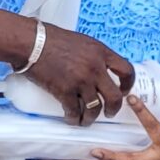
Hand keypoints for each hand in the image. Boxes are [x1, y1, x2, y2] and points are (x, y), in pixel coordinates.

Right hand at [15, 23, 133, 124]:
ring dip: (91, 118)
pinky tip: (72, 120)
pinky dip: (74, 119)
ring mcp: (81, 80)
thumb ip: (93, 55)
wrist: (31, 42)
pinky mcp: (65, 90)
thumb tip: (99, 69)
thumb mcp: (81, 42)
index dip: (128, 84)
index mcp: (101, 52)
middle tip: (109, 113)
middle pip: (114, 96)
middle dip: (113, 109)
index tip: (124, 91)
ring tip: (86, 120)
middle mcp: (95, 68)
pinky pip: (74, 111)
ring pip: (95, 108)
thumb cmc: (52, 39)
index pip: (126, 70)